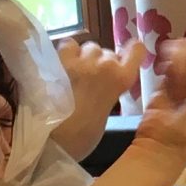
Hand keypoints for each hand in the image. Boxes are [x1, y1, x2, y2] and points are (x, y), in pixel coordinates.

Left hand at [52, 39, 146, 160]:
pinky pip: (68, 44)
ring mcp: (81, 60)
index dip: (130, 51)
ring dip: (83, 57)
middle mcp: (105, 64)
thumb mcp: (104, 115)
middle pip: (108, 52)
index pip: (136, 49)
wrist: (48, 141)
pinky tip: (60, 66)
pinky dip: (66, 53)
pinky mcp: (58, 59)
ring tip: (73, 74)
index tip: (124, 59)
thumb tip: (105, 84)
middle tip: (89, 81)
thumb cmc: (80, 138)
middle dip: (101, 63)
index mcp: (121, 80)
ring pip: (89, 47)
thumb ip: (110, 93)